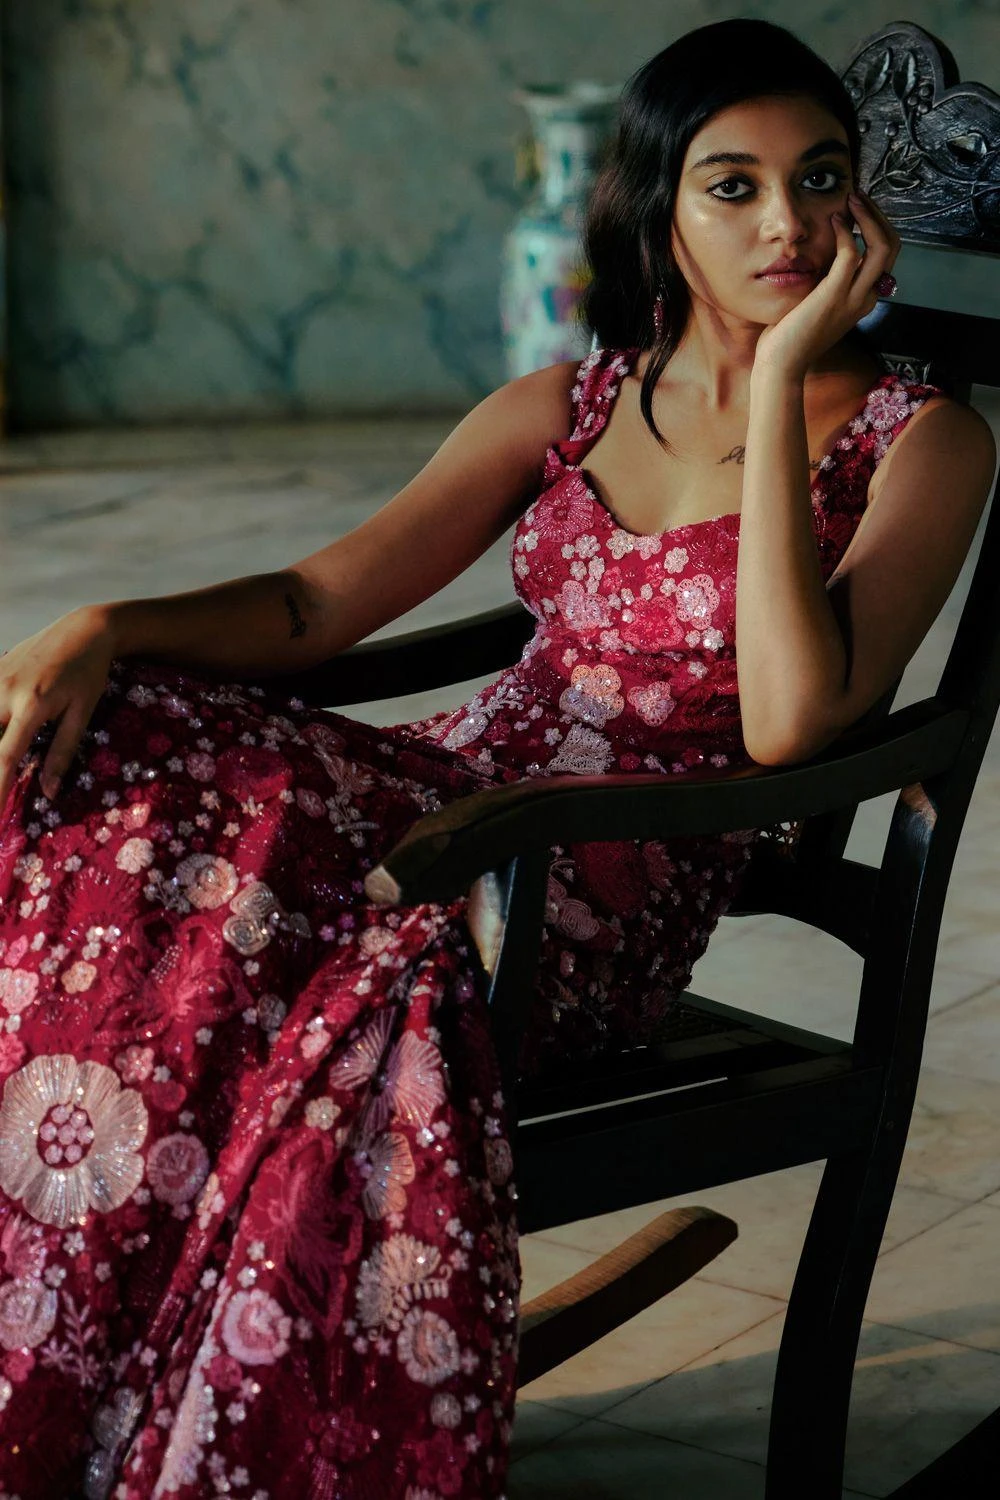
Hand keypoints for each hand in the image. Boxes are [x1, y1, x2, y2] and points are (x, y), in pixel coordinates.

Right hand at [0, 606, 116, 811]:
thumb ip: (63, 752)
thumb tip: (49, 792)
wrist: (83, 629)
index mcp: (32, 706)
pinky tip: (3, 733)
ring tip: (3, 766)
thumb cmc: (88, 673)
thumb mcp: (83, 713)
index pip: (5, 757)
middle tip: (0, 795)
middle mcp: (5, 691)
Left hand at [752, 188, 900, 381]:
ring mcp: (854, 298)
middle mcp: (866, 297)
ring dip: (869, 217)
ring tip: (852, 199)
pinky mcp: (834, 295)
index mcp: (864, 299)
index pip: (887, 256)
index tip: (859, 209)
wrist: (782, 363)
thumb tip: (828, 251)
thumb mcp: (817, 301)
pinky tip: (833, 221)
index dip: (877, 227)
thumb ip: (828, 279)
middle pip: (892, 247)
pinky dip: (845, 232)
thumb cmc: (792, 335)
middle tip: (858, 197)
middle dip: (878, 216)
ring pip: (881, 247)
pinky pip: (851, 254)